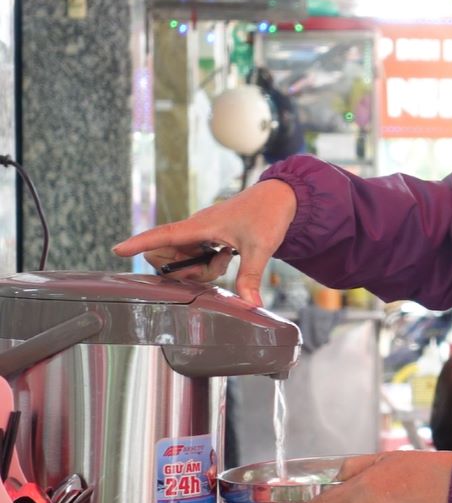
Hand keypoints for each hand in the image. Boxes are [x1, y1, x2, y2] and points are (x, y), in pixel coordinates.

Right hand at [112, 180, 296, 305]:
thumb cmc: (268, 214)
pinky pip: (196, 256)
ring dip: (200, 268)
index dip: (140, 242)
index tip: (118, 249)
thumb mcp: (260, 248)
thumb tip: (250, 305)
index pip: (163, 235)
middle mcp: (196, 228)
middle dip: (184, 270)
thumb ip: (250, 277)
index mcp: (201, 225)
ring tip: (226, 259)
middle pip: (168, 255)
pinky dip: (207, 263)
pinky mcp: (209, 237)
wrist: (282, 197)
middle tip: (215, 267)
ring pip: (183, 259)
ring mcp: (202, 233)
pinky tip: (227, 257)